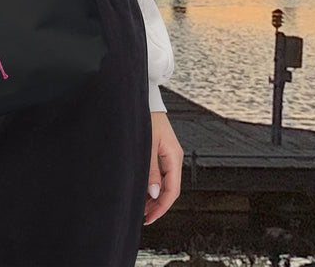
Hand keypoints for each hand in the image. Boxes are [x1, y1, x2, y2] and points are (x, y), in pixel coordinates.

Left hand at [144, 110, 181, 224]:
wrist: (145, 98)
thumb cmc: (146, 116)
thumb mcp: (147, 144)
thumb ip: (151, 169)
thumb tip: (154, 193)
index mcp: (174, 156)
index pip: (172, 190)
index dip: (161, 207)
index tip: (149, 218)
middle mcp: (173, 156)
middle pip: (169, 188)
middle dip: (157, 204)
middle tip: (143, 216)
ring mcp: (168, 153)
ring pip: (164, 182)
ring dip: (154, 195)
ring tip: (141, 206)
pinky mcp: (161, 149)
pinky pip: (160, 173)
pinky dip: (152, 184)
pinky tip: (143, 189)